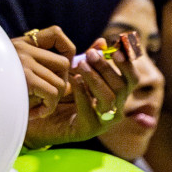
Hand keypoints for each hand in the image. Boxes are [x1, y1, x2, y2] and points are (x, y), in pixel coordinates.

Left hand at [21, 33, 138, 148]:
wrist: (40, 114)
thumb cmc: (61, 90)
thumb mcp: (76, 71)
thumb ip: (89, 58)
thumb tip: (102, 41)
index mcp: (116, 93)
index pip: (131, 79)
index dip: (127, 64)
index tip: (116, 49)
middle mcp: (114, 108)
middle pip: (122, 87)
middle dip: (107, 68)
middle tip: (91, 54)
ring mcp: (103, 121)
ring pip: (109, 99)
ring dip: (95, 79)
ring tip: (81, 65)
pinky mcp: (88, 130)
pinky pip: (89, 112)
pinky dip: (83, 94)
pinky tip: (74, 80)